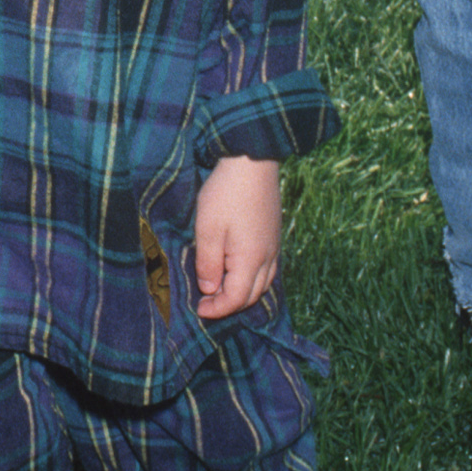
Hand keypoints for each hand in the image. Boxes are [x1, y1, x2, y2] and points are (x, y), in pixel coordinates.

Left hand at [192, 155, 280, 318]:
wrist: (252, 160)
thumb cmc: (226, 194)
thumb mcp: (208, 229)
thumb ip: (208, 263)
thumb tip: (210, 290)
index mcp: (250, 260)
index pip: (236, 299)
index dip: (217, 310)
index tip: (197, 309)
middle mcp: (267, 258)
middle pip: (252, 296)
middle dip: (230, 304)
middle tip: (206, 301)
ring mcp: (274, 246)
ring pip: (263, 284)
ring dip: (242, 293)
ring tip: (220, 289)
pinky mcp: (274, 235)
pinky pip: (267, 269)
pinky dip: (252, 279)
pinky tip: (238, 270)